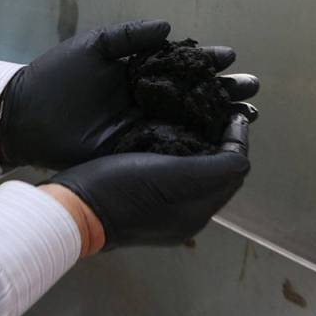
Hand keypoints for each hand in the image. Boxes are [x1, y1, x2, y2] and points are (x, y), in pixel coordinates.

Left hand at [0, 20, 257, 169]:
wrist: (24, 115)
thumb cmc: (55, 76)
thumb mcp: (92, 48)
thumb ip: (130, 37)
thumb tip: (168, 27)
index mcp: (139, 71)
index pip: (182, 64)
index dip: (207, 61)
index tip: (230, 58)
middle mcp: (147, 98)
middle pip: (195, 94)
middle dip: (225, 90)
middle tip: (251, 88)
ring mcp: (142, 125)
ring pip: (191, 122)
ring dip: (219, 119)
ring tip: (248, 115)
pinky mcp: (134, 149)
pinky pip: (171, 148)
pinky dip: (196, 147)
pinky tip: (220, 145)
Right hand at [42, 114, 250, 247]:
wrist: (72, 209)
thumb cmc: (124, 191)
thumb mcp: (179, 179)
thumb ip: (220, 168)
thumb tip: (243, 153)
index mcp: (198, 211)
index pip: (234, 168)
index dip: (237, 137)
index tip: (231, 109)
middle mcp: (185, 211)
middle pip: (216, 168)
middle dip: (220, 136)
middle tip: (214, 104)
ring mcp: (161, 206)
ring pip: (193, 165)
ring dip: (198, 137)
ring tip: (192, 109)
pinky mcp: (139, 195)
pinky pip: (169, 166)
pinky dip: (175, 144)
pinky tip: (163, 125)